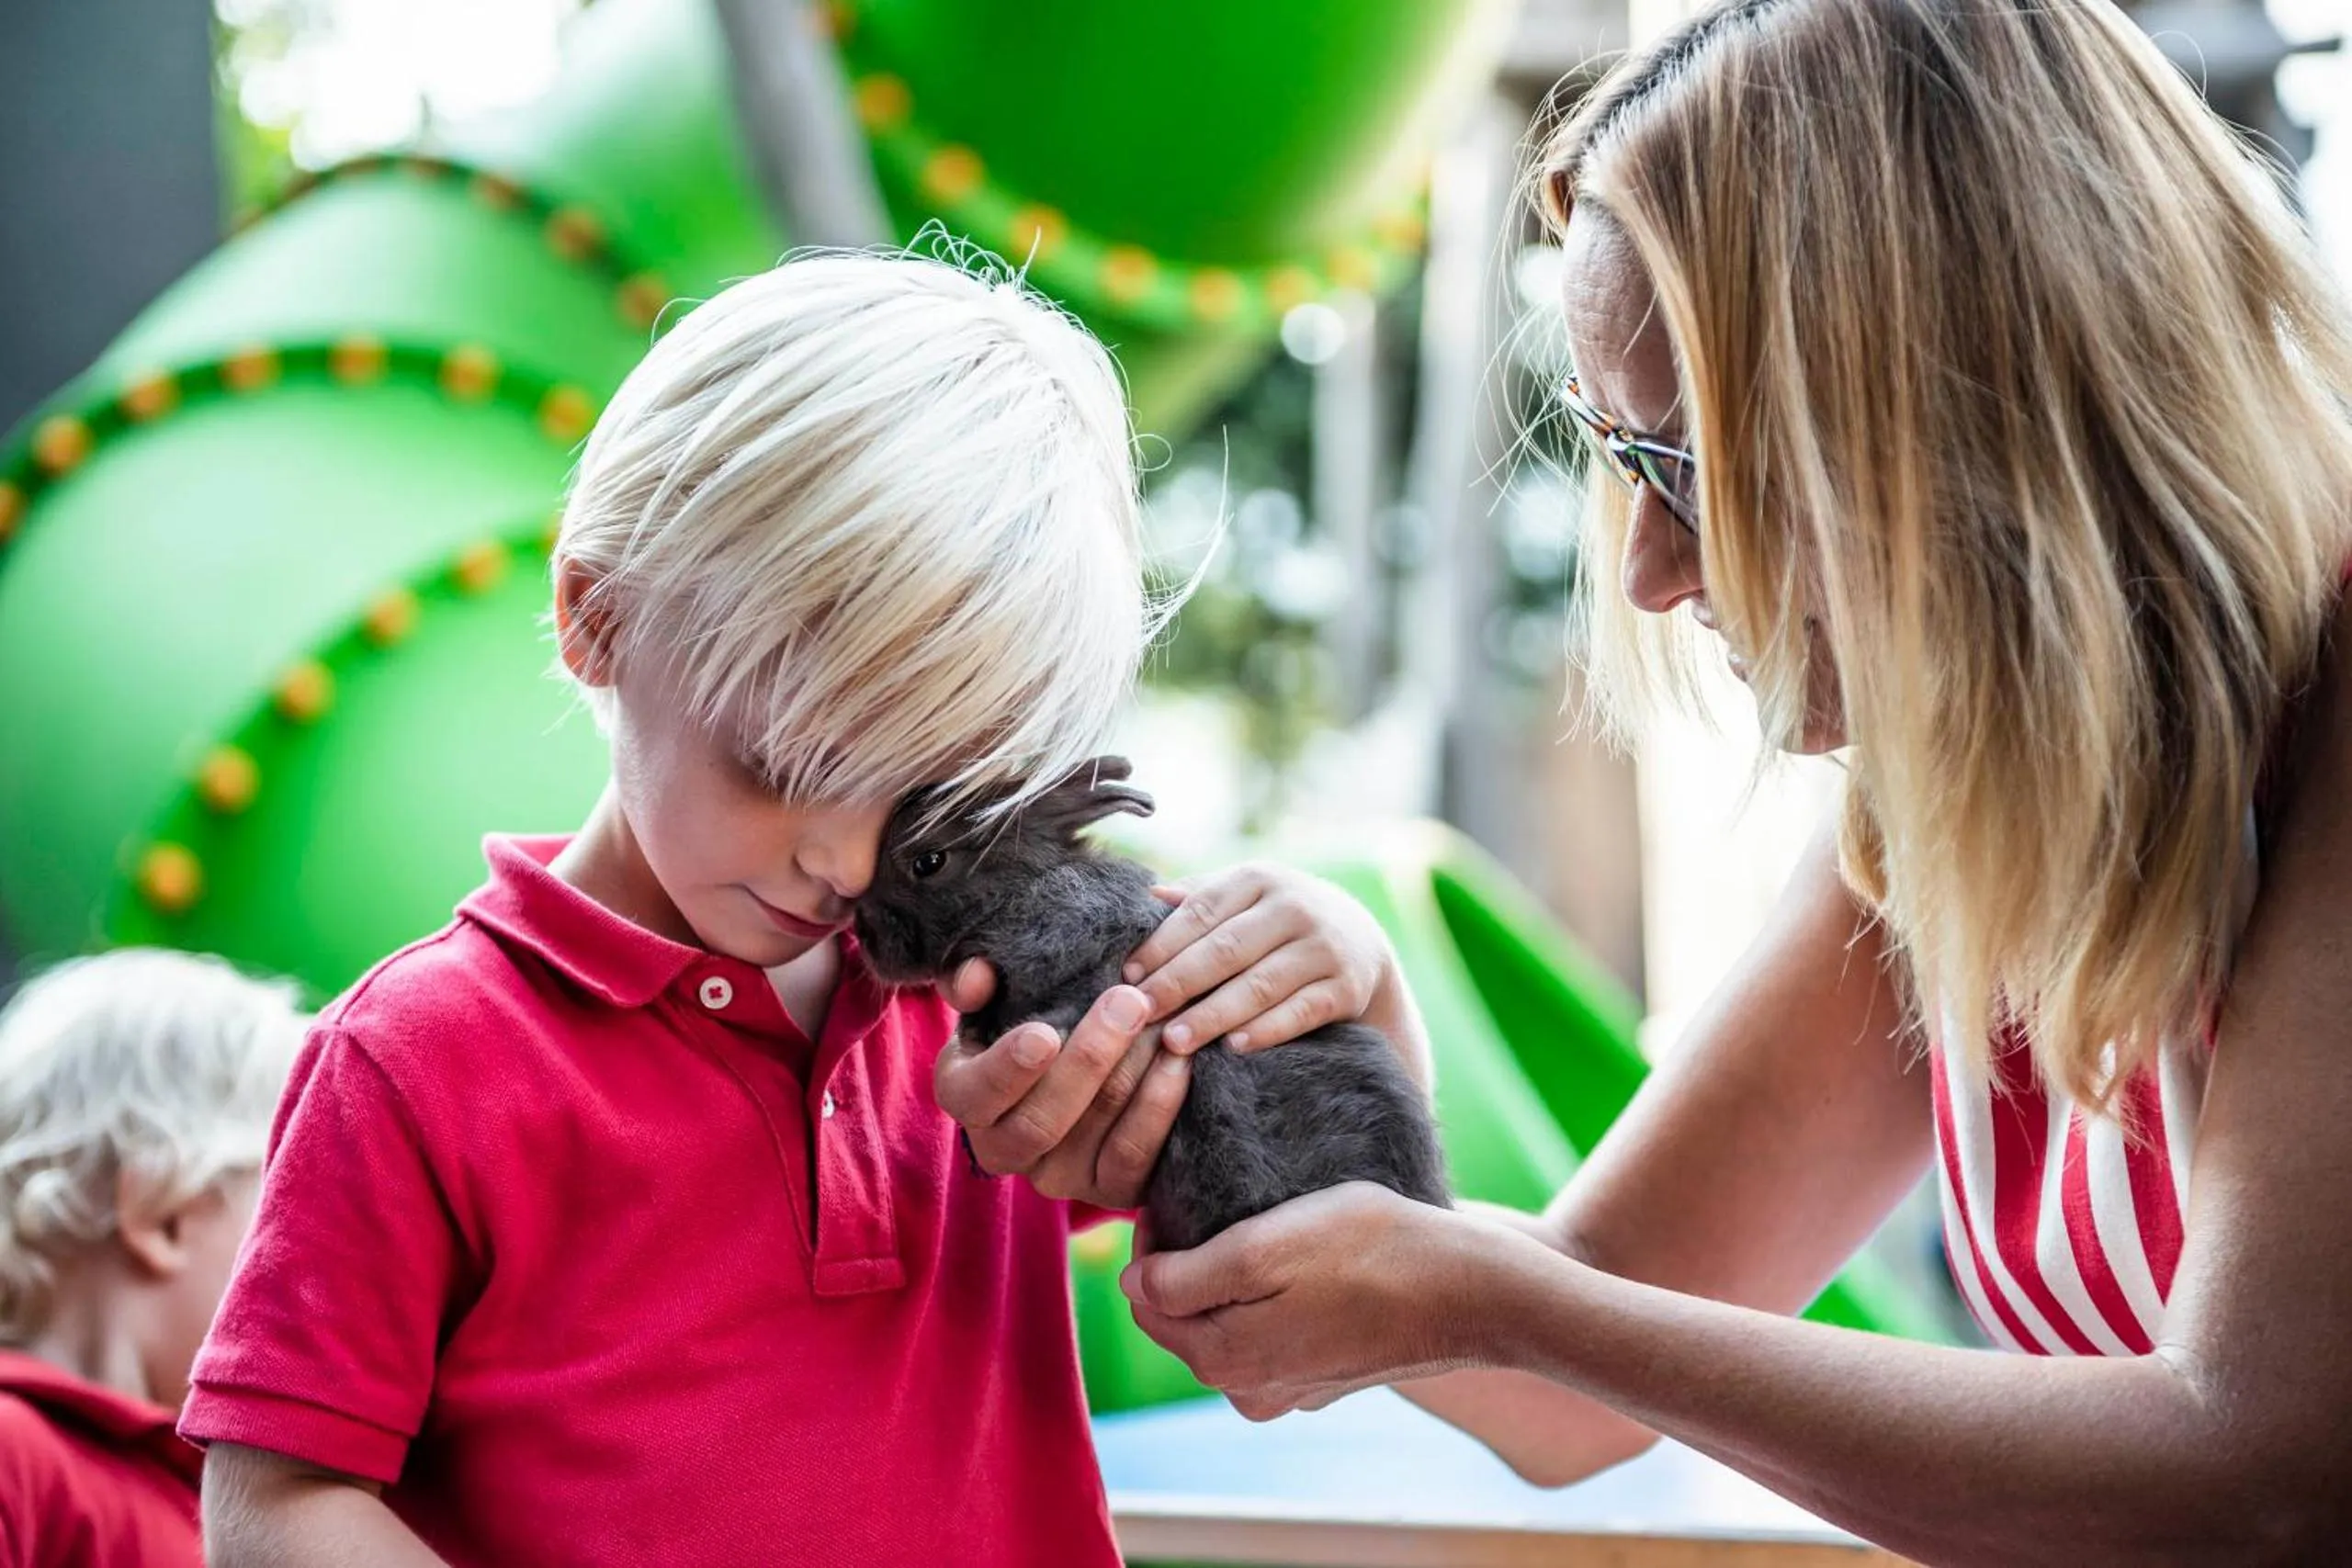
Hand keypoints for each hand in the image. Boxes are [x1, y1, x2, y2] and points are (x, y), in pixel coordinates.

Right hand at [932, 960, 1189, 1208]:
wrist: (1085, 1061)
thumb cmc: (1032, 1015)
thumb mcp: (996, 993)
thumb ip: (973, 980)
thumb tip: (975, 978)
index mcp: (965, 1098)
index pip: (975, 1096)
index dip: (1007, 1069)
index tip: (1044, 1033)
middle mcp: (1003, 1150)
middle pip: (1041, 1121)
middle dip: (1091, 1058)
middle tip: (1130, 1001)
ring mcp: (1058, 1178)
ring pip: (1096, 1130)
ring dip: (1133, 1070)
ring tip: (1161, 1020)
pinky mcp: (1110, 1190)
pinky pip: (1136, 1155)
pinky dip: (1160, 1104)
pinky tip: (1178, 1060)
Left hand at [1120, 1183, 1516, 1420]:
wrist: (1472, 1291)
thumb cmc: (1370, 1252)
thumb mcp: (1264, 1248)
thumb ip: (1185, 1276)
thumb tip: (1130, 1285)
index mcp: (1220, 1360)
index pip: (1145, 1298)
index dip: (1155, 1236)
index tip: (1186, 1188)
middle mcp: (1248, 1390)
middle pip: (1185, 1314)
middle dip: (1191, 1260)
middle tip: (1225, 1198)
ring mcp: (1291, 1389)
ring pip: (1230, 1320)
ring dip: (1234, 1277)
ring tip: (1268, 1223)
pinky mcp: (1327, 1377)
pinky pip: (1276, 1330)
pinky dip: (1277, 1296)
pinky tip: (1308, 1262)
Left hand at [1123, 864, 1416, 1067]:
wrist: (1362, 942)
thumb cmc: (1276, 921)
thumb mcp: (1244, 897)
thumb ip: (1197, 898)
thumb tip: (1146, 895)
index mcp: (1259, 878)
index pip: (1201, 911)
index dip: (1161, 945)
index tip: (1127, 977)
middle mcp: (1294, 906)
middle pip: (1225, 949)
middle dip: (1178, 983)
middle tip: (1140, 1014)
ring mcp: (1324, 947)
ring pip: (1260, 984)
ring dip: (1213, 1015)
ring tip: (1175, 1041)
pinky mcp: (1347, 987)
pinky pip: (1300, 1012)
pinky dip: (1266, 1031)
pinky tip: (1233, 1048)